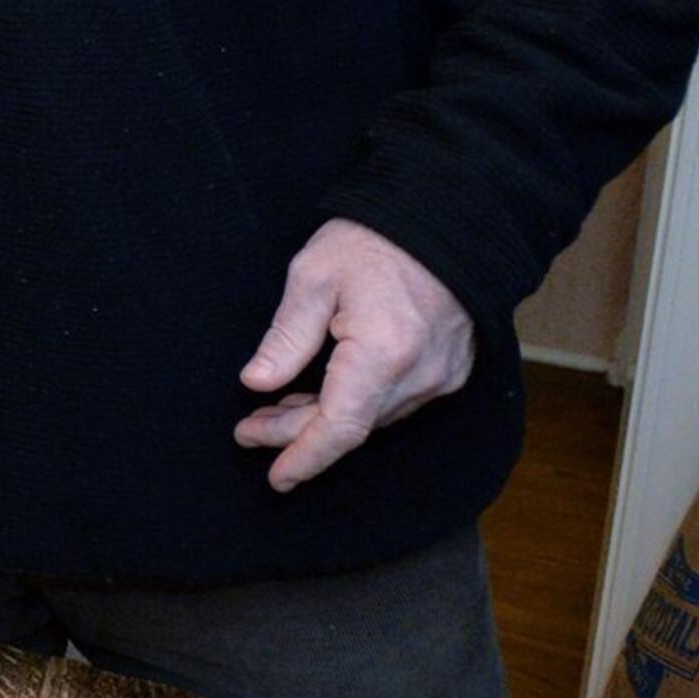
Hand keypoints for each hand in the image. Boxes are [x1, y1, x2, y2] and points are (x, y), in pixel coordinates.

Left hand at [234, 217, 475, 492]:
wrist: (444, 220)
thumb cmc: (373, 241)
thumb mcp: (312, 276)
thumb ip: (286, 336)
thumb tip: (256, 382)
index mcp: (384, 351)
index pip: (341, 427)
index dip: (305, 456)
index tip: (275, 477)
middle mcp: (422, 374)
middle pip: (352, 427)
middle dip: (296, 435)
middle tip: (248, 431)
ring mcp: (442, 375)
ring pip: (373, 418)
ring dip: (323, 420)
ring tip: (274, 412)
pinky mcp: (451, 370)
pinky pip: (396, 403)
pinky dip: (356, 406)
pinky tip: (320, 397)